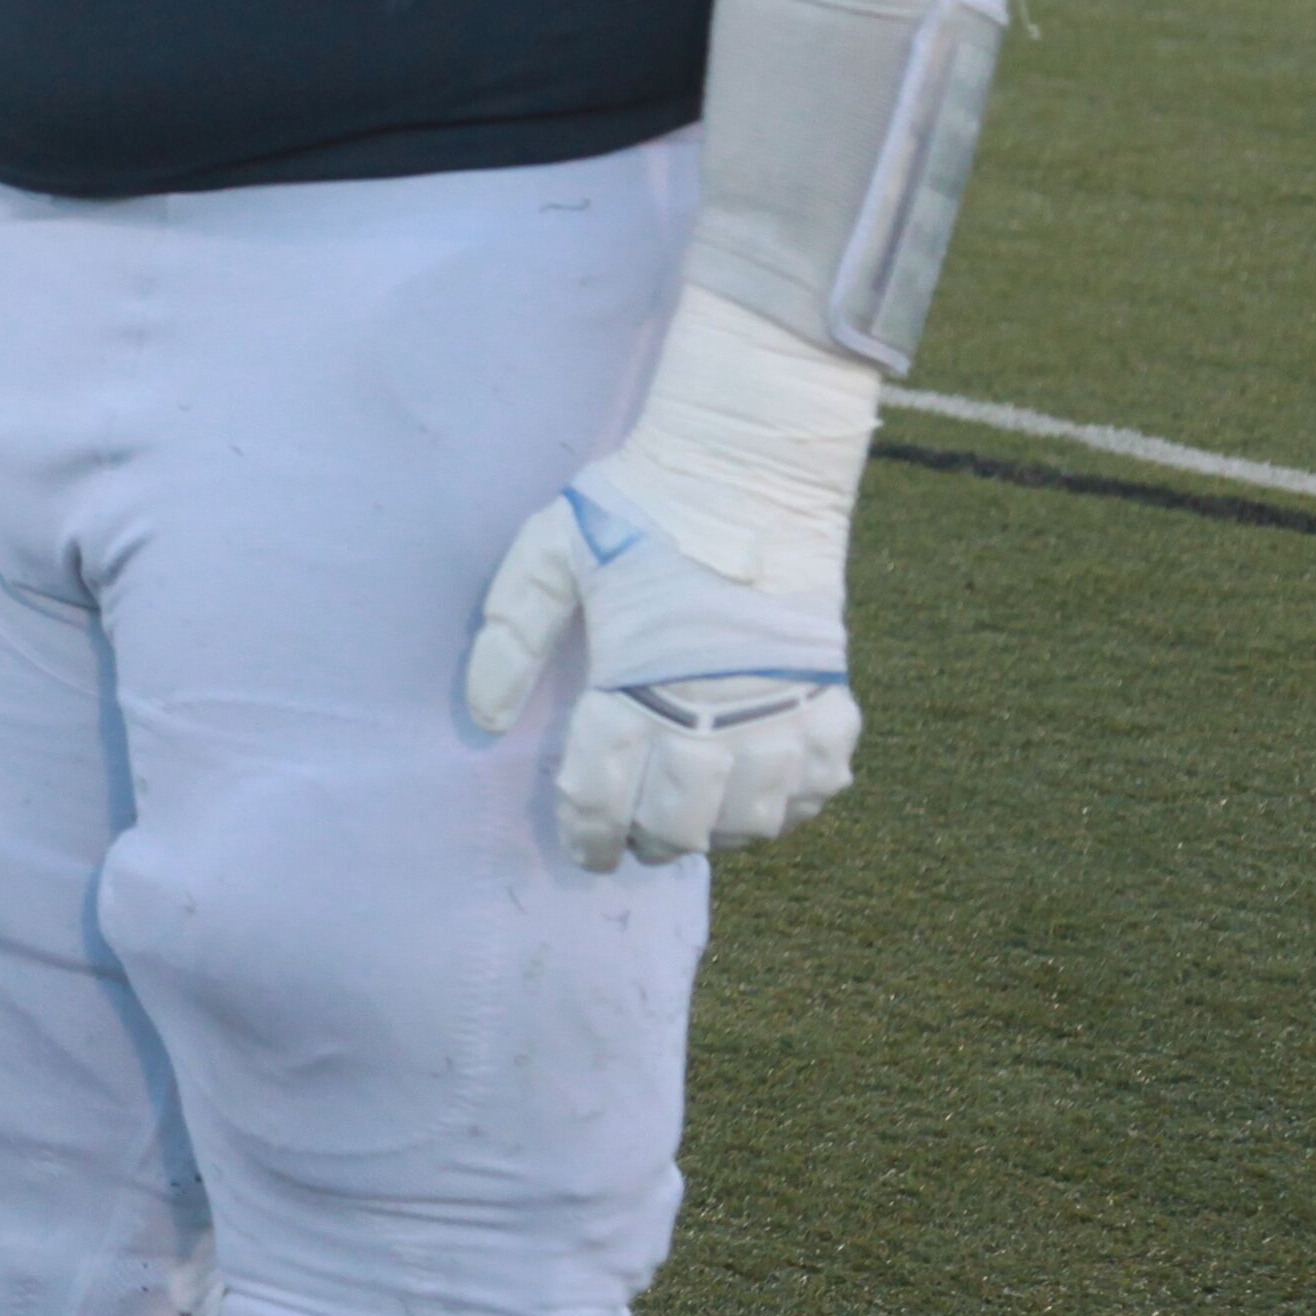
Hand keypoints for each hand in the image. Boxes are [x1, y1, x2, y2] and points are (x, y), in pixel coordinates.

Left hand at [464, 287, 873, 870]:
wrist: (746, 462)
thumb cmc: (638, 505)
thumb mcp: (550, 552)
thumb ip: (510, 634)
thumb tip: (484, 719)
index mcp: (633, 679)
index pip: (601, 790)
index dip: (587, 833)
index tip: (584, 852)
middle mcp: (710, 707)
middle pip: (680, 820)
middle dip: (651, 841)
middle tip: (636, 839)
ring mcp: (781, 705)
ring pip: (755, 816)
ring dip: (722, 832)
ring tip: (696, 822)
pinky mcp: (832, 690)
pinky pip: (824, 782)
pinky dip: (795, 805)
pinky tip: (765, 797)